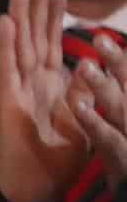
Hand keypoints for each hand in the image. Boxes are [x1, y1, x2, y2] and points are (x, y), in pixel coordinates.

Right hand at [0, 0, 87, 201]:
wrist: (35, 188)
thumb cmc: (57, 159)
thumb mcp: (83, 119)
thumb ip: (84, 91)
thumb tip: (92, 64)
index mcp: (51, 85)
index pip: (53, 42)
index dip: (55, 16)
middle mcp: (32, 82)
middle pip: (35, 36)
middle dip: (38, 5)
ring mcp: (17, 90)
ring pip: (20, 45)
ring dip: (20, 16)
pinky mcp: (8, 102)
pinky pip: (6, 69)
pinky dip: (5, 46)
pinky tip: (5, 23)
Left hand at [71, 32, 126, 188]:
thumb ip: (123, 105)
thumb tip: (113, 81)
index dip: (122, 61)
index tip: (108, 37)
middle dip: (118, 63)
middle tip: (101, 39)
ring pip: (120, 109)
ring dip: (102, 86)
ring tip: (85, 63)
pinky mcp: (125, 165)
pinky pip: (108, 140)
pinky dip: (95, 122)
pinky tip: (80, 107)